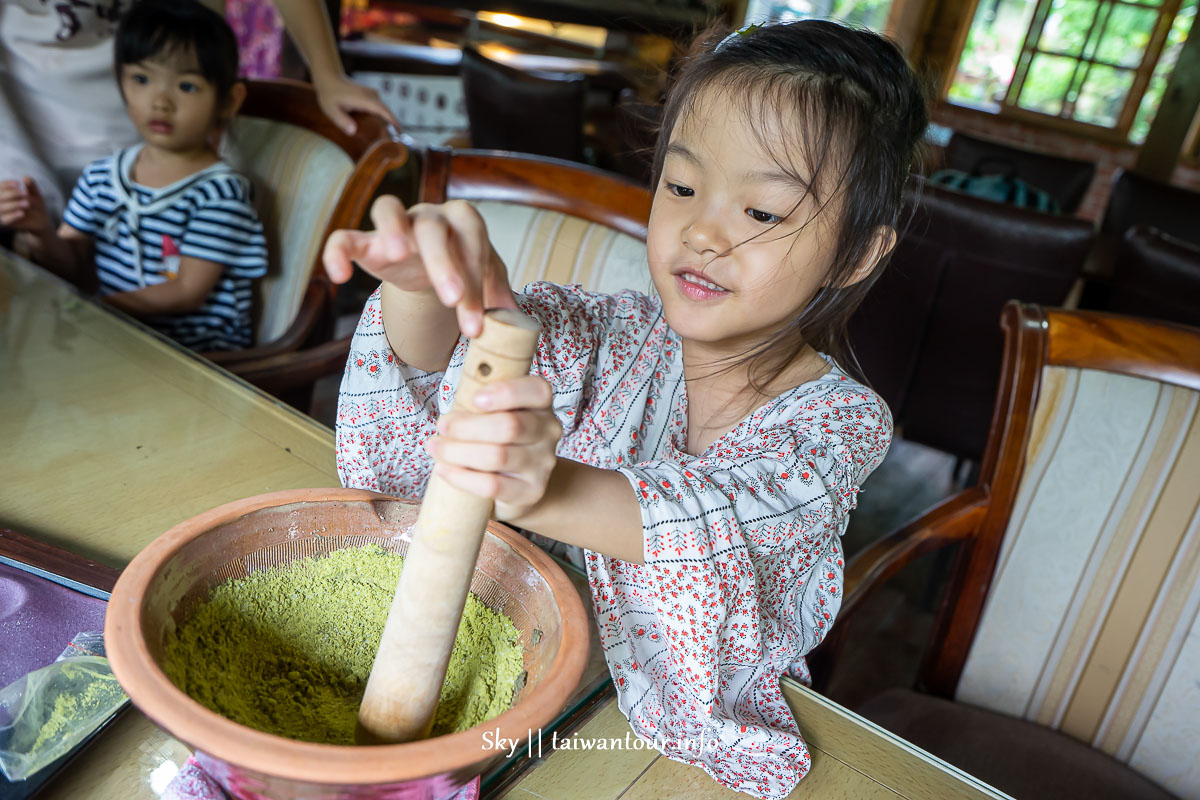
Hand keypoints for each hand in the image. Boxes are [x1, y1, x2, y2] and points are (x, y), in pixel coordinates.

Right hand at [0, 177, 49, 231]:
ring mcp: (1, 212)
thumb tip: (26, 178)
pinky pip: (5, 220)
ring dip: (14, 204)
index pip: (1, 187)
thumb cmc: (35, 204)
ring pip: (1, 207)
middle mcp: (0, 202)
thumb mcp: (35, 194)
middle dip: (12, 194)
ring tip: (27, 203)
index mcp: (4, 193)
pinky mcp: (5, 223)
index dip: (7, 184)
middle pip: (0, 196)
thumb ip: (31, 186)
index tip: (17, 183)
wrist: (40, 221)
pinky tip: (22, 213)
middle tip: (26, 193)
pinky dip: (13, 216)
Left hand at [312, 73, 398, 134]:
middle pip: (386, 112)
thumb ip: (342, 121)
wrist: (330, 78)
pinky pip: (379, 108)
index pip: (384, 111)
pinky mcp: (371, 95)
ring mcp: (372, 94)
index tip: (399, 133)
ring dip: (387, 121)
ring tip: (388, 136)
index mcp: (365, 100)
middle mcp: (372, 96)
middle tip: (394, 141)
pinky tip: (378, 126)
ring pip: (383, 110)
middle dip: (392, 125)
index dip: (393, 122)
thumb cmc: (329, 94)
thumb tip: (353, 132)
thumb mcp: (331, 110)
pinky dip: (381, 117)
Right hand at [323, 195, 515, 336]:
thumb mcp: (484, 278)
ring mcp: (395, 224)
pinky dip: (337, 251)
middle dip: (445, 264)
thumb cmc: (461, 266)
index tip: (478, 319)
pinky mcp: (365, 241)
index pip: (473, 239)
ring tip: (397, 254)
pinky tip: (339, 276)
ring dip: (393, 228)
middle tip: (452, 301)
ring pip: (387, 208)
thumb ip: (497, 293)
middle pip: (435, 228)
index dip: (477, 276)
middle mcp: (429, 214)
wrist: (428, 267)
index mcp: (463, 220)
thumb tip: (515, 320)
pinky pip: (344, 236)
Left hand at [425, 376, 561, 520]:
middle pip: (510, 426)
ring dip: (457, 451)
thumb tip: (449, 421)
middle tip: (442, 426)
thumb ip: (479, 408)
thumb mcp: (494, 414)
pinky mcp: (530, 491)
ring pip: (497, 456)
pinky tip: (444, 470)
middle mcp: (548, 432)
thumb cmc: (498, 439)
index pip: (537, 391)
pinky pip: (491, 485)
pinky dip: (461, 477)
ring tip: (435, 448)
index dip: (506, 392)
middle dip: (466, 426)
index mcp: (541, 405)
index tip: (475, 399)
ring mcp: (542, 464)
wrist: (519, 483)